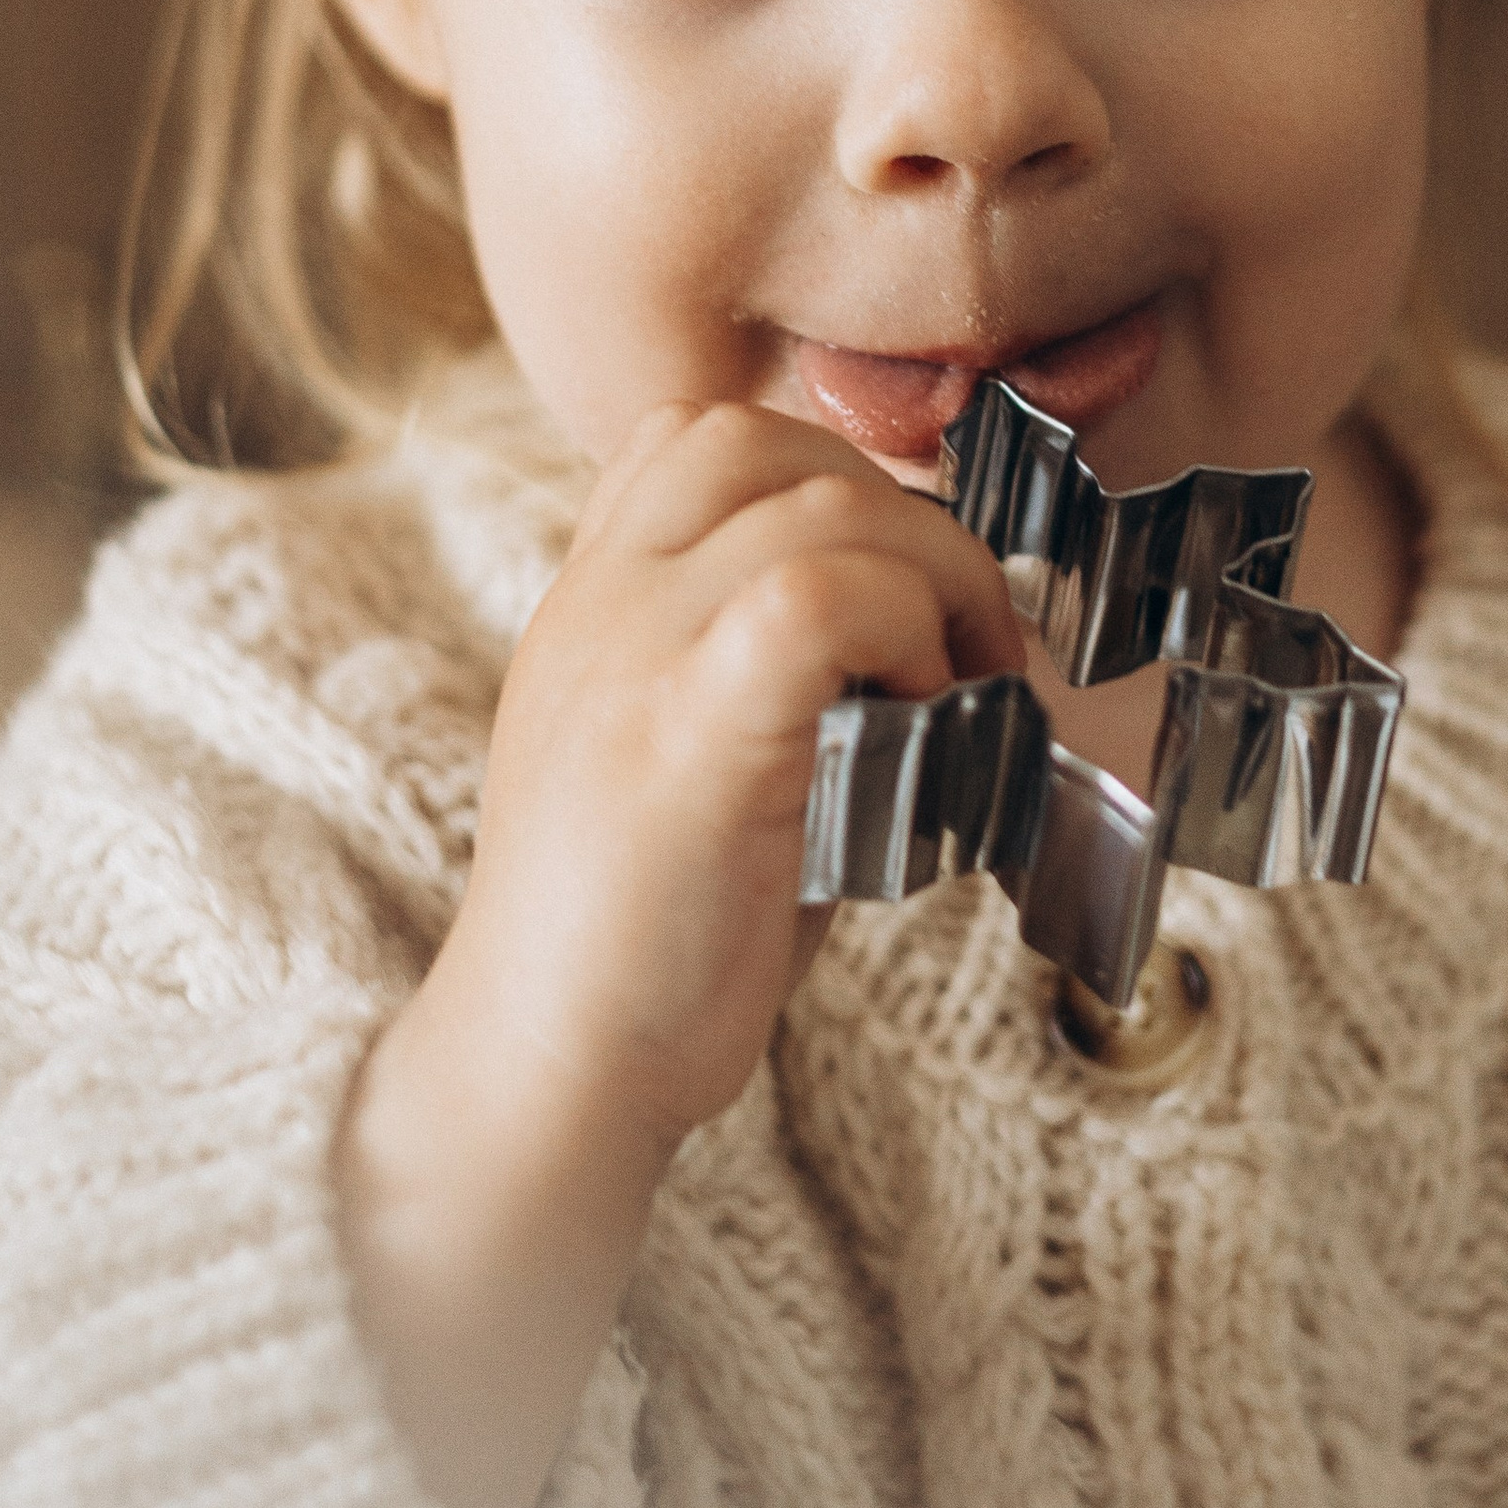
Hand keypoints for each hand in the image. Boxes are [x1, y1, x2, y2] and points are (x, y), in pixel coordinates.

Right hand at [449, 398, 1022, 1150]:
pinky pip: (817, 597)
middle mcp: (598, 603)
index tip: (895, 587)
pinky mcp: (683, 734)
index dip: (826, 476)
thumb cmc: (644, 940)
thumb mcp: (685, 754)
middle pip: (769, 443)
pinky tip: (924, 717)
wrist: (545, 1072)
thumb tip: (920, 625)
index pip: (698, 435)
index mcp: (590, 600)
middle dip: (904, 517)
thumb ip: (765, 668)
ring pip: (820, 502)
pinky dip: (905, 630)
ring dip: (930, 577)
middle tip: (962, 640)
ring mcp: (630, 657)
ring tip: (955, 688)